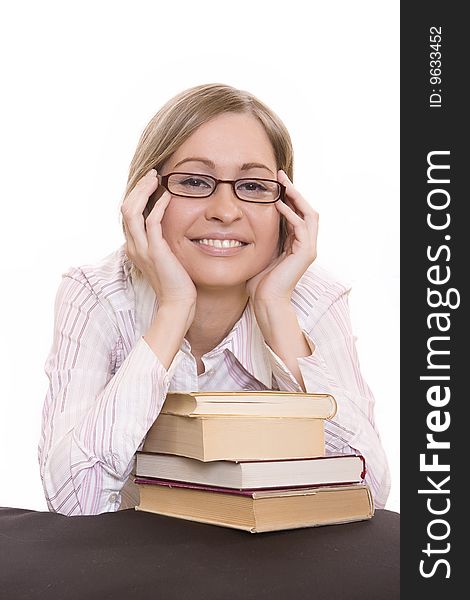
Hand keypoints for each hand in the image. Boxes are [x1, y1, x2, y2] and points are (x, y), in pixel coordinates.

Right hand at [121, 169, 196, 308]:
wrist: (178, 303)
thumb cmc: (176, 281)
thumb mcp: (164, 257)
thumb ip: (160, 241)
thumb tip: (166, 226)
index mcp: (134, 246)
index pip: (128, 214)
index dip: (136, 195)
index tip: (150, 183)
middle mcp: (134, 246)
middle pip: (125, 208)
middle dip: (138, 188)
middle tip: (152, 174)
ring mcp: (142, 249)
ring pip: (132, 212)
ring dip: (143, 192)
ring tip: (156, 178)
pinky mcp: (155, 252)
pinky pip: (152, 223)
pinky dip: (158, 206)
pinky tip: (167, 197)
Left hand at [245, 169, 317, 305]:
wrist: (267, 302)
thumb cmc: (260, 283)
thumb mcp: (260, 253)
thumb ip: (261, 238)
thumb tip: (245, 223)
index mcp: (297, 244)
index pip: (298, 213)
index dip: (289, 197)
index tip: (275, 183)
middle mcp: (306, 245)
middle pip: (308, 210)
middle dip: (295, 192)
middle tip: (281, 176)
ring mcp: (308, 249)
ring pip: (309, 215)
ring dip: (296, 197)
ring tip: (283, 184)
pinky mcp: (305, 254)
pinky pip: (301, 227)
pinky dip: (291, 214)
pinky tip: (278, 205)